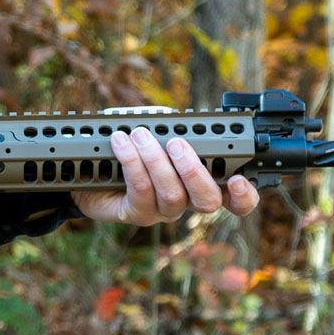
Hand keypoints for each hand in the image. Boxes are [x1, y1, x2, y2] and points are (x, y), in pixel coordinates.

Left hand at [72, 124, 260, 224]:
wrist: (89, 169)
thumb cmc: (133, 148)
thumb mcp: (158, 134)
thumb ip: (174, 131)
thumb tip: (177, 120)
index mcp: (201, 183)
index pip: (235, 200)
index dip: (243, 196)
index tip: (238, 179)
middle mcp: (187, 201)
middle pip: (207, 201)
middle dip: (194, 170)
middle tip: (177, 144)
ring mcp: (162, 212)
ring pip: (171, 195)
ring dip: (156, 160)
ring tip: (139, 135)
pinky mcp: (136, 214)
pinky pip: (140, 191)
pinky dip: (131, 162)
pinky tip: (121, 143)